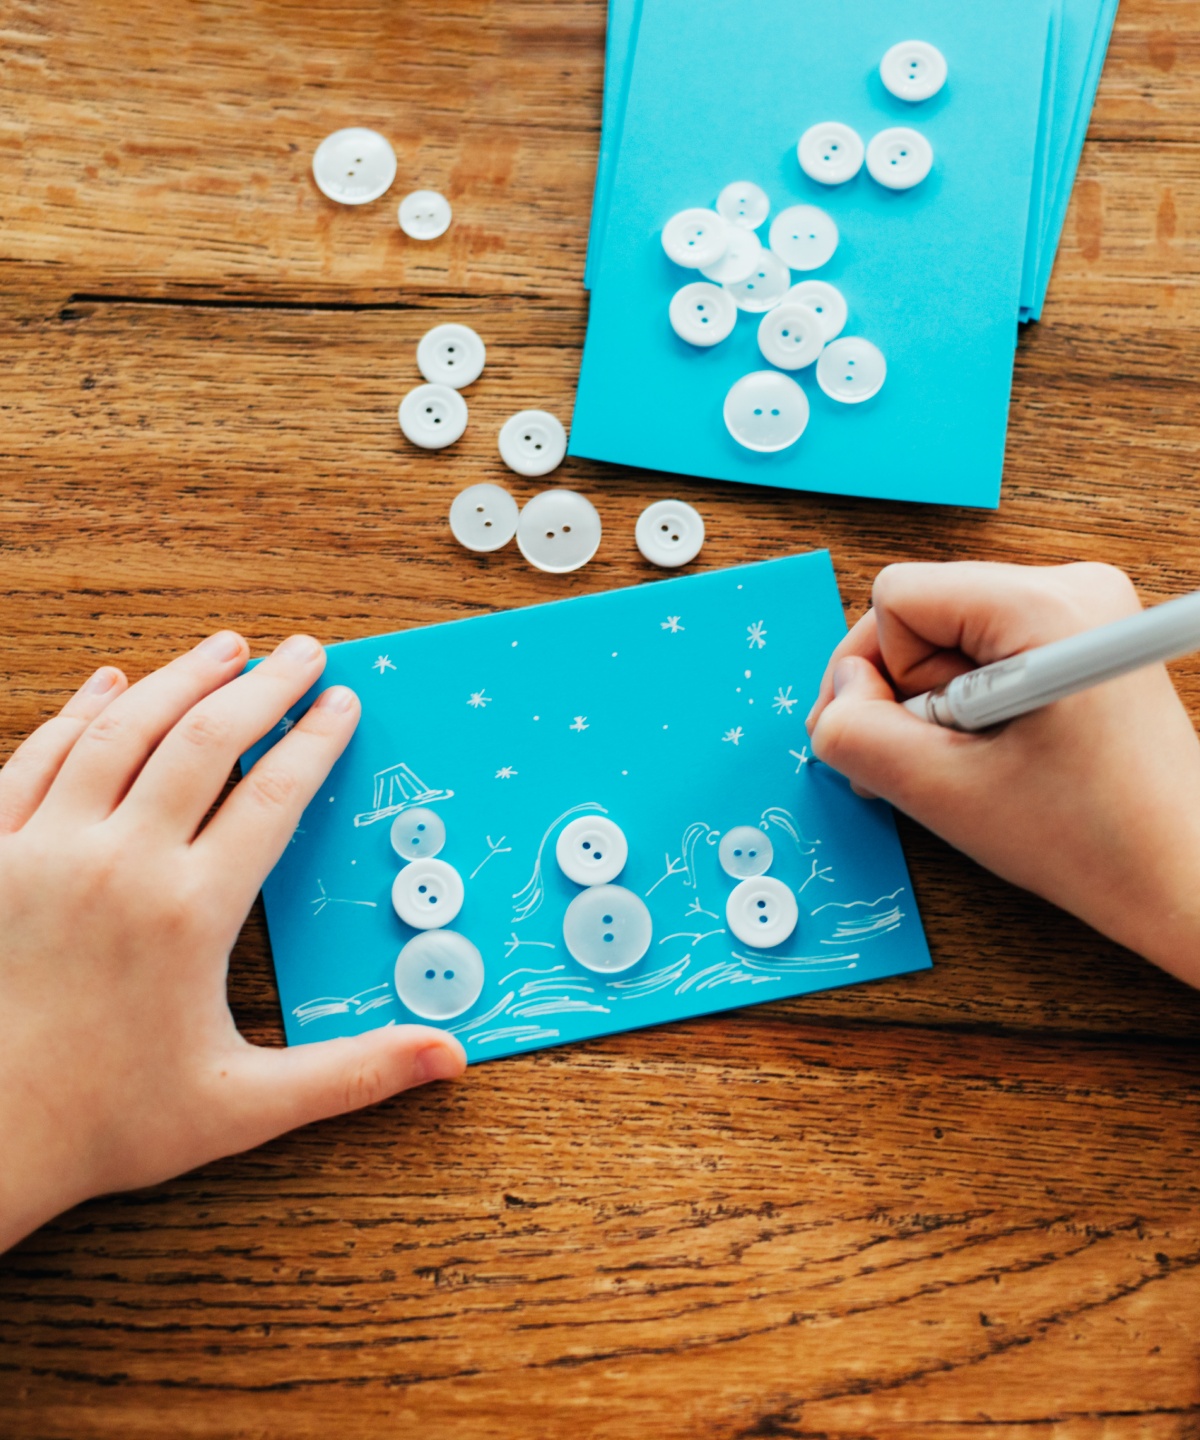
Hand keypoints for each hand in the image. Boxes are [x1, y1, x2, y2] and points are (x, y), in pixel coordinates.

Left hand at [0, 633, 464, 1251]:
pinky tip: (107, 685)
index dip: (315, 740)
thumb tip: (445, 1057)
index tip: (343, 704)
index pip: (273, 794)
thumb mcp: (243, 1107)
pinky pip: (35, 756)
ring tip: (225, 648)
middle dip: (264, 687)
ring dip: (179, 678)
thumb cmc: (102, 1125)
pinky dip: (77, 712)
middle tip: (302, 653)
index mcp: (188, 912)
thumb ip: (353, 1073)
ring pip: (121, 730)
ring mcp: (44, 851)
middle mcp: (117, 864)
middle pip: (204, 740)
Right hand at [806, 562, 1199, 987]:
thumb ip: (856, 734)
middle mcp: (1072, 587)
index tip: (914, 741)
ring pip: (947, 635)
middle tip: (939, 762)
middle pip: (922, 611)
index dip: (880, 675)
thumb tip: (837, 696)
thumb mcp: (942, 793)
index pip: (897, 597)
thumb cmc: (1092, 841)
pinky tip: (998, 753)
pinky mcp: (1083, 639)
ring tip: (977, 764)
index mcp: (1046, 606)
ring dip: (938, 705)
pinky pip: (985, 650)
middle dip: (907, 691)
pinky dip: (970, 705)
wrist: (1186, 878)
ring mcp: (1084, 610)